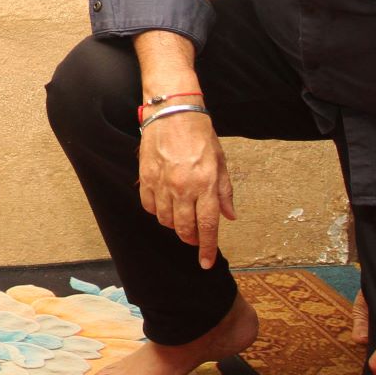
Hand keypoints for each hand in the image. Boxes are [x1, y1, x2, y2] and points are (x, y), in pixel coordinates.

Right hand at [138, 110, 236, 267]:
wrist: (173, 112)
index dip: (207, 248)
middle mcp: (183, 188)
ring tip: (181, 217)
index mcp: (206, 184)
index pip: (208, 226)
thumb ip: (224, 192)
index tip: (206, 262)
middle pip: (184, 228)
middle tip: (195, 238)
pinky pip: (150, 206)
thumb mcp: (221, 162)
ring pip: (166, 220)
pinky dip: (157, 211)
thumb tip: (229, 216)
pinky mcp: (146, 177)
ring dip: (175, 225)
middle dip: (191, 239)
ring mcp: (162, 183)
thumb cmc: (199, 134)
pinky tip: (165, 206)